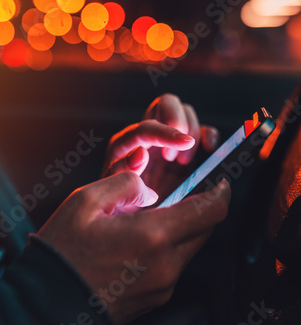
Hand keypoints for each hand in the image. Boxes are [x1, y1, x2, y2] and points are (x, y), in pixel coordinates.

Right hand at [38, 172, 230, 324]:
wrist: (49, 305)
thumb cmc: (64, 251)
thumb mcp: (86, 201)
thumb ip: (126, 184)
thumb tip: (150, 191)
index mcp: (153, 236)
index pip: (210, 211)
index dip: (221, 192)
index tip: (220, 181)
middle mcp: (166, 264)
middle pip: (205, 230)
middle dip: (199, 209)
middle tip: (180, 196)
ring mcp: (163, 285)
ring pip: (190, 248)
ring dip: (181, 229)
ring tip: (149, 221)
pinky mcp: (157, 298)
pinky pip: (175, 266)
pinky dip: (168, 249)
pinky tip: (141, 243)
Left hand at [102, 94, 218, 199]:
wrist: (132, 221)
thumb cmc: (119, 205)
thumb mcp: (114, 191)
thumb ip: (122, 170)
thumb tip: (140, 153)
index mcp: (126, 143)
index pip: (146, 127)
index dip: (165, 133)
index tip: (183, 143)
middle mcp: (148, 135)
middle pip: (167, 104)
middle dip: (180, 120)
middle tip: (180, 151)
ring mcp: (168, 140)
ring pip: (186, 113)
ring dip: (193, 132)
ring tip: (184, 162)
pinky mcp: (186, 150)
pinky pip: (203, 131)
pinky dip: (210, 135)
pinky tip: (210, 150)